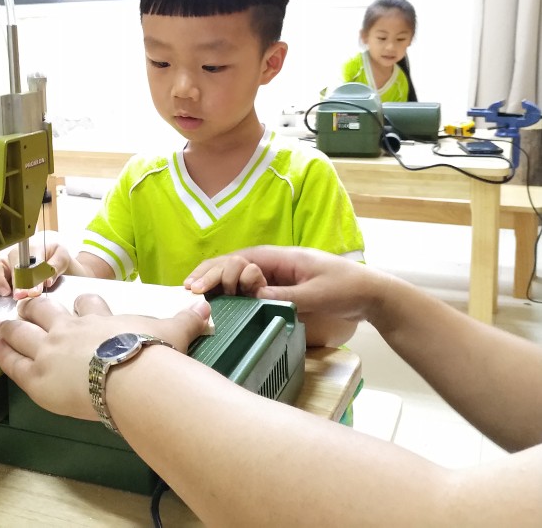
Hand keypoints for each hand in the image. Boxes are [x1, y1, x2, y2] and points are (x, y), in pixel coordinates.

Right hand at [0, 234, 69, 298]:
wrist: (54, 261)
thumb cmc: (57, 259)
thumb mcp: (64, 259)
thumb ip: (57, 266)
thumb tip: (46, 280)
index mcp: (35, 247)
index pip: (31, 261)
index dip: (32, 277)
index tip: (34, 291)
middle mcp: (18, 253)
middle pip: (11, 262)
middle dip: (16, 281)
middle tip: (20, 295)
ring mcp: (6, 261)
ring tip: (5, 293)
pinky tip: (2, 292)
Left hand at [0, 294, 211, 420]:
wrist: (133, 378)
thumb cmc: (151, 354)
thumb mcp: (173, 331)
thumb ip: (187, 319)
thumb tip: (206, 310)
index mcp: (99, 318)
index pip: (87, 303)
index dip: (83, 305)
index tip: (81, 307)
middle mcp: (70, 328)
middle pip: (46, 309)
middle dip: (36, 306)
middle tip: (29, 307)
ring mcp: (51, 349)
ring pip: (22, 329)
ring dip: (11, 325)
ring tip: (1, 324)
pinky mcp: (38, 375)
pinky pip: (12, 358)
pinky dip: (1, 350)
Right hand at [187, 246, 385, 323]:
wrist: (370, 293)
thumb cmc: (345, 288)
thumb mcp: (316, 293)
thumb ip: (285, 295)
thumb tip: (252, 295)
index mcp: (281, 257)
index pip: (240, 259)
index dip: (218, 270)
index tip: (199, 286)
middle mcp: (275, 263)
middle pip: (235, 262)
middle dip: (210, 272)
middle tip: (187, 288)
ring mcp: (277, 275)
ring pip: (240, 273)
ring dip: (217, 280)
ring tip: (195, 292)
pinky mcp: (281, 287)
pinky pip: (251, 287)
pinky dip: (232, 290)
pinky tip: (220, 301)